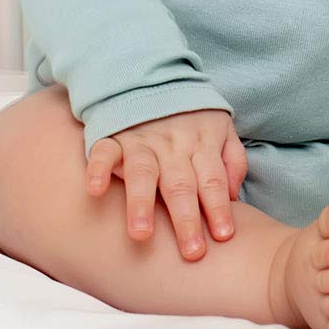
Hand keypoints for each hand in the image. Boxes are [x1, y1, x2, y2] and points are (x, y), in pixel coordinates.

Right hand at [85, 108, 248, 259]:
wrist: (151, 76)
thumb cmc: (191, 114)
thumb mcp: (222, 127)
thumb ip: (233, 159)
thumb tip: (233, 196)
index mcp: (201, 143)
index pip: (212, 180)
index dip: (218, 208)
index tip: (223, 237)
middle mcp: (172, 145)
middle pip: (181, 185)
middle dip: (186, 219)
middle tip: (191, 253)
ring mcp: (141, 140)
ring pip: (142, 173)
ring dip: (141, 203)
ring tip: (141, 235)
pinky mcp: (113, 136)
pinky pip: (103, 151)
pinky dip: (97, 168)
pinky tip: (95, 190)